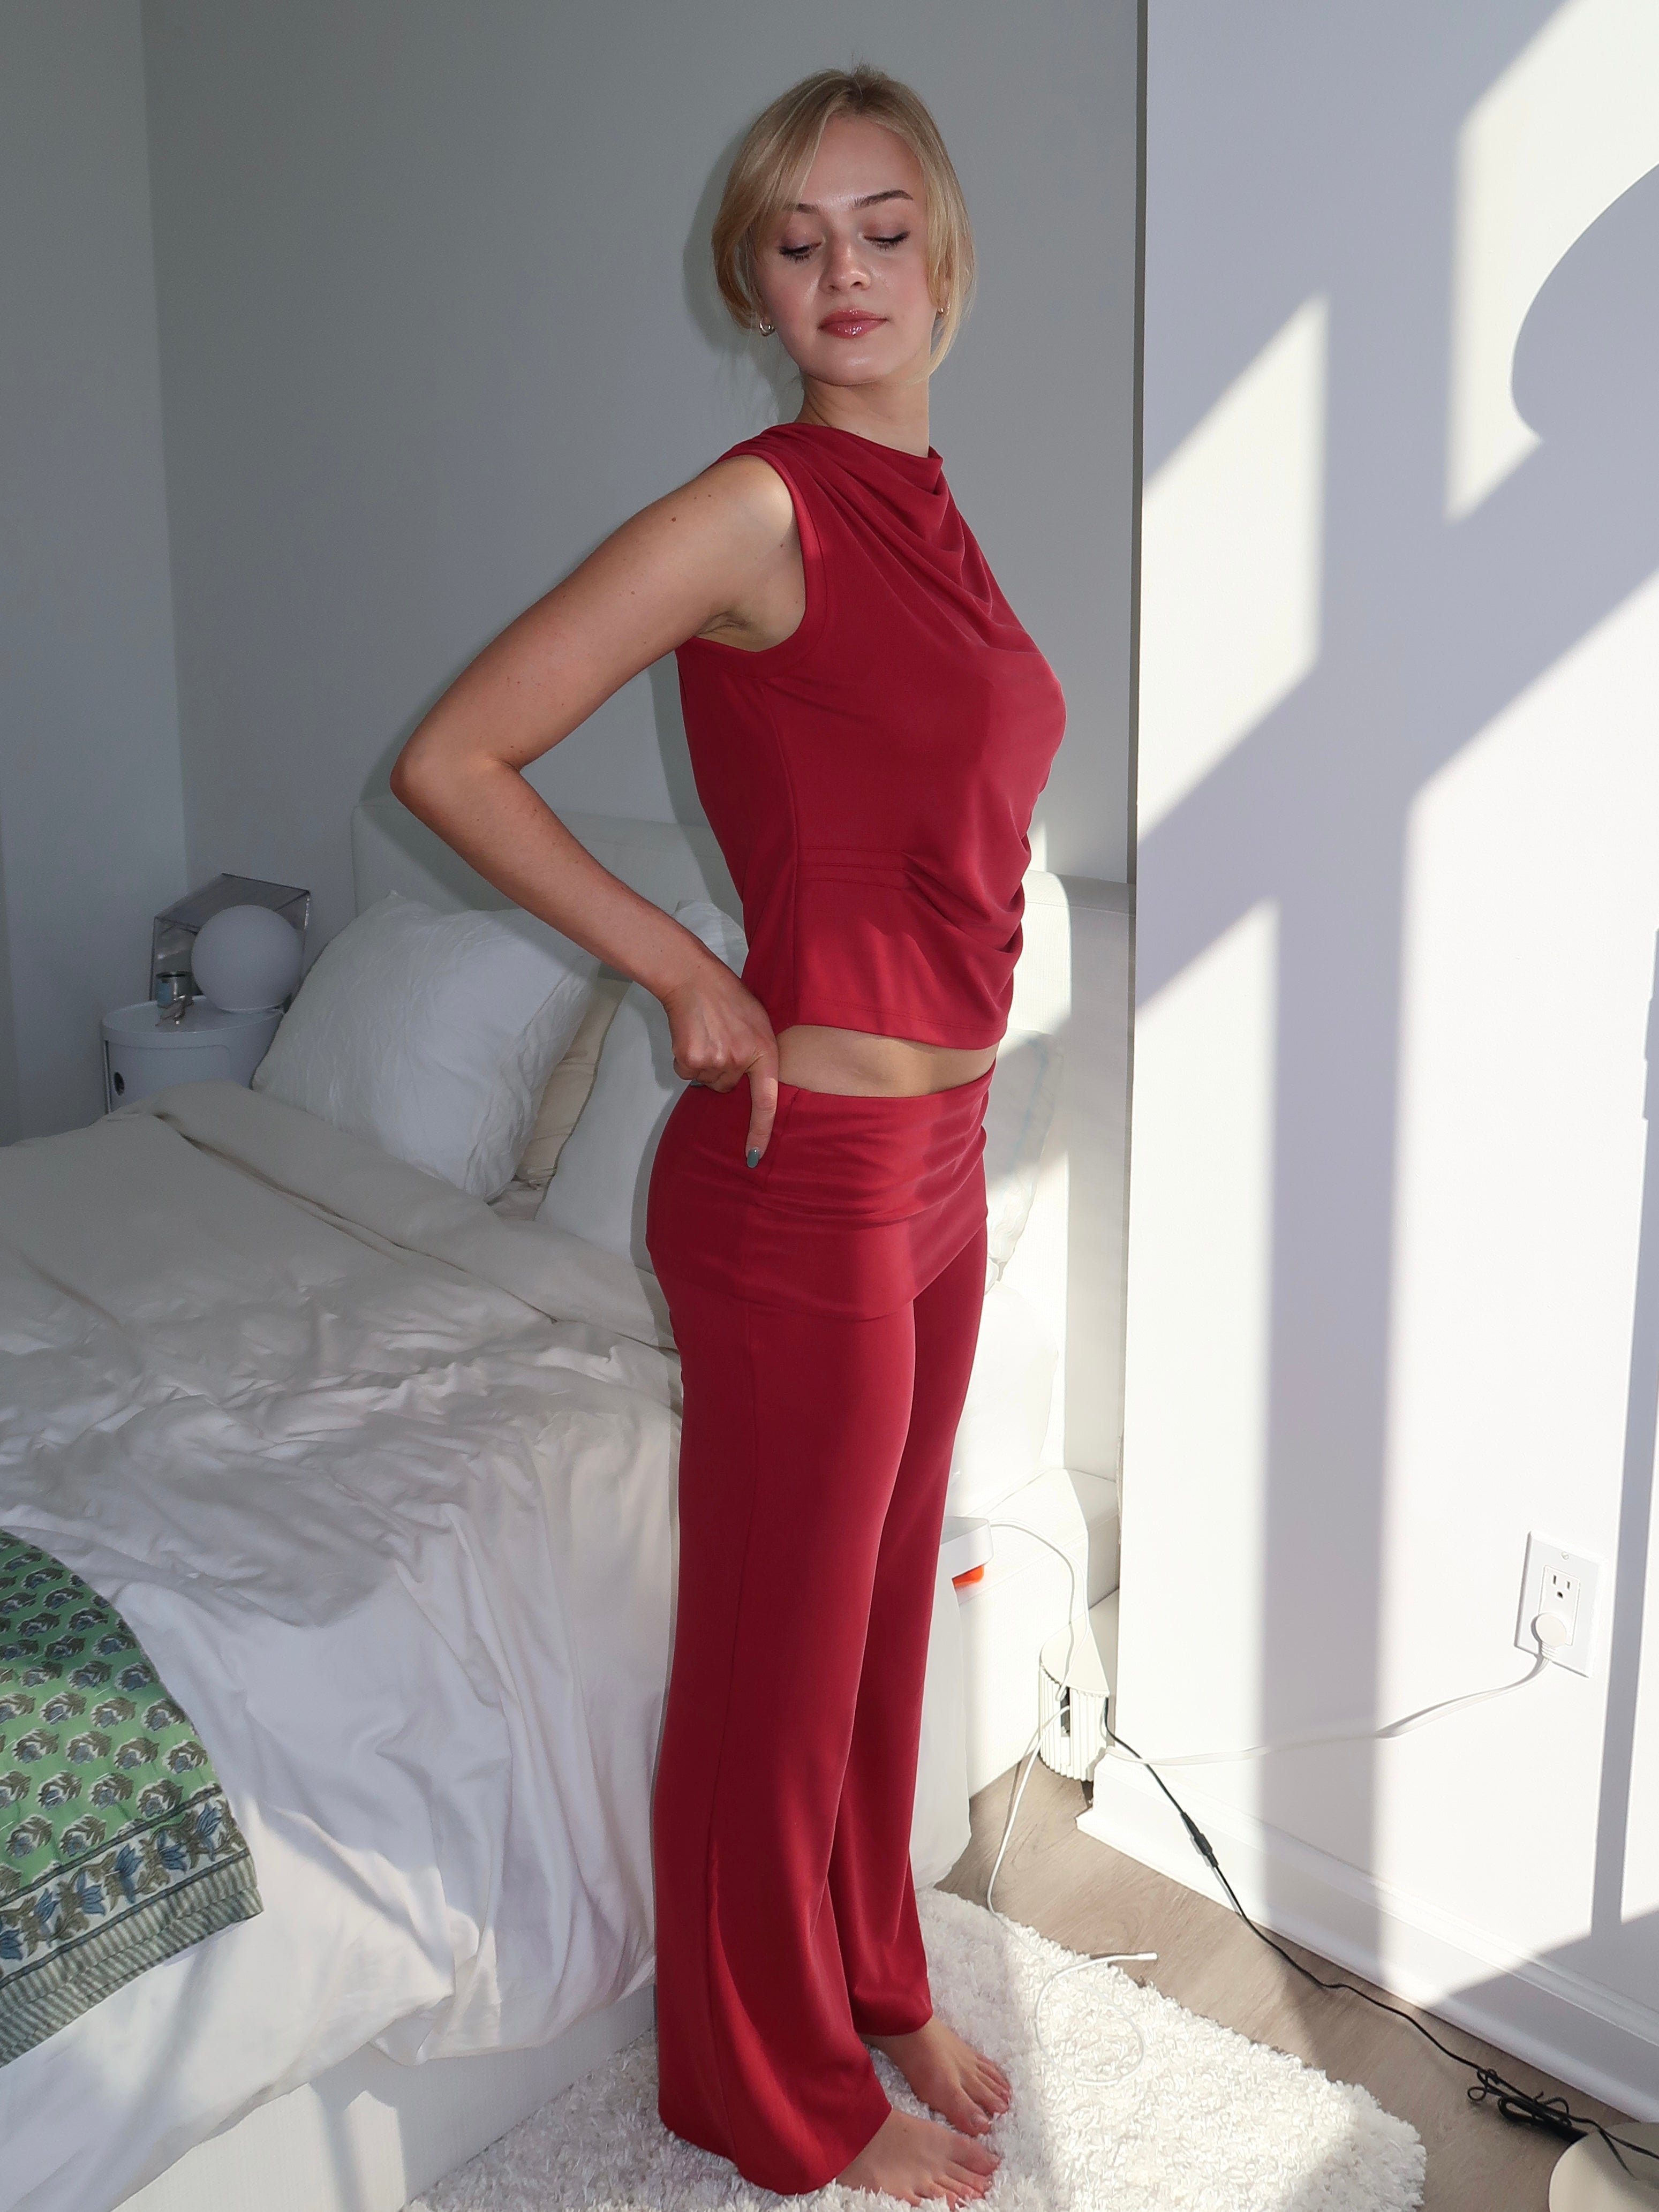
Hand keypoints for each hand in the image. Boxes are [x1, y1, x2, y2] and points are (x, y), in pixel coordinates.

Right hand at [661, 957, 778, 1163]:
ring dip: (705, 1064)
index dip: (760, 1131)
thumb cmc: (728, 997)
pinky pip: (688, 1075)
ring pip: (708, 1081)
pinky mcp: (690, 1060)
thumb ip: (758, 1054)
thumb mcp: (758, 1023)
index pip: (766, 1101)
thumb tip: (746, 1085)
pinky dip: (687, 1061)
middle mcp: (740, 1061)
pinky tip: (692, 1037)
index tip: (754, 1157)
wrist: (693, 979)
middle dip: (724, 1070)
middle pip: (728, 1088)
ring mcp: (715, 1062)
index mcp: (764, 1051)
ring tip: (707, 1034)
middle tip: (720, 1038)